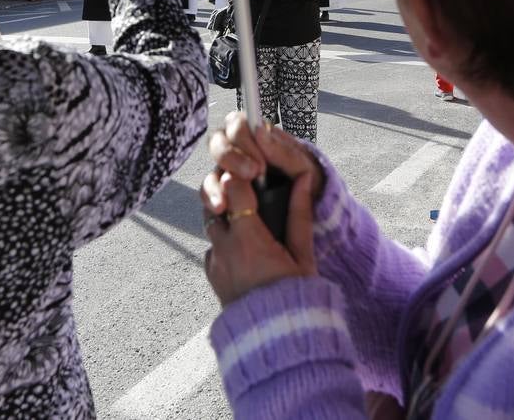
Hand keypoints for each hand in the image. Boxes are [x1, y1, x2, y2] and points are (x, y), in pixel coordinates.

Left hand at [200, 113, 324, 305]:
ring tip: (247, 219)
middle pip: (213, 200)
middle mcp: (224, 249)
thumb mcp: (303, 255)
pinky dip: (224, 240)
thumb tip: (303, 180)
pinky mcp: (211, 276)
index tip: (253, 172)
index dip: (241, 176)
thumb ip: (300, 214)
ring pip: (210, 223)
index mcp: (249, 240)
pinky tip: (244, 247)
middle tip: (247, 190)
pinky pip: (212, 247)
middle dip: (227, 191)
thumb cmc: (296, 297)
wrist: (277, 341)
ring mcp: (214, 263)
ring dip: (225, 215)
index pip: (232, 188)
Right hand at [202, 112, 324, 212]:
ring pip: (210, 169)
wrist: (312, 210)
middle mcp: (237, 151)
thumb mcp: (304, 166)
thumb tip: (260, 130)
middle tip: (251, 175)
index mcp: (256, 136)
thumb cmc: (308, 180)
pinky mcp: (223, 195)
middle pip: (217, 142)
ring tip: (229, 201)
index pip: (236, 124)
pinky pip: (207, 194)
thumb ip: (283, 150)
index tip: (260, 161)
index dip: (242, 138)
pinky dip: (211, 200)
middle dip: (230, 157)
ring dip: (216, 183)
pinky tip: (221, 209)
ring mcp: (228, 173)